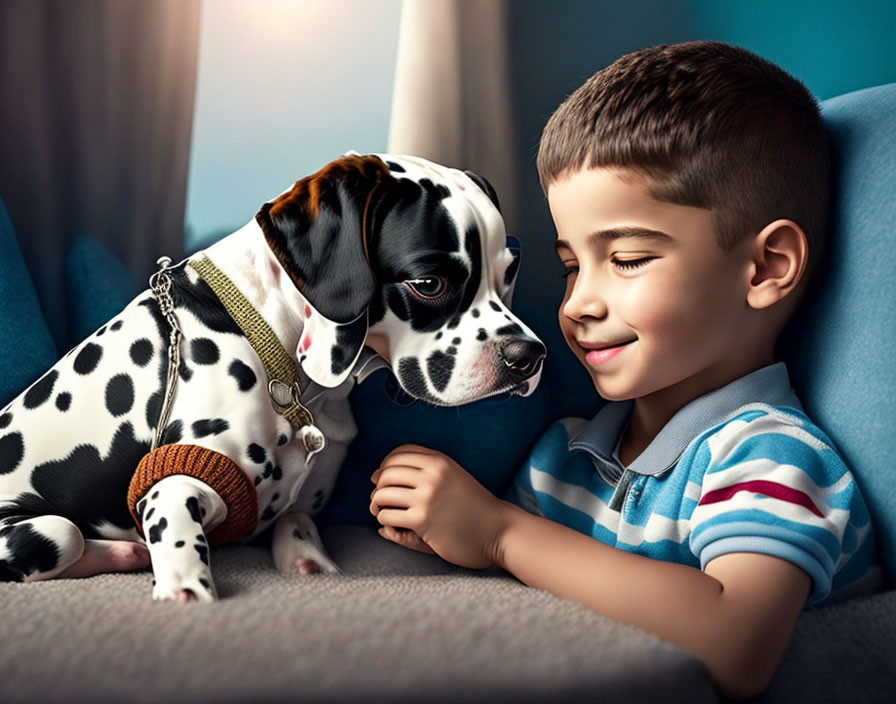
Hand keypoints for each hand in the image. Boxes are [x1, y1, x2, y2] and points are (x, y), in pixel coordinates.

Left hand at [370, 444, 510, 568]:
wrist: (498, 531)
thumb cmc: (474, 507)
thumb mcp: (452, 478)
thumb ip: (423, 471)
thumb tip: (377, 476)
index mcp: (440, 461)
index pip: (398, 453)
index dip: (385, 466)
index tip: (384, 480)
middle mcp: (432, 474)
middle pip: (386, 472)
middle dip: (378, 487)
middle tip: (382, 500)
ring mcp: (427, 497)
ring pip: (382, 494)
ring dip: (378, 505)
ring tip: (386, 513)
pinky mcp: (423, 520)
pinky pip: (387, 516)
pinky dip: (386, 521)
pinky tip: (395, 526)